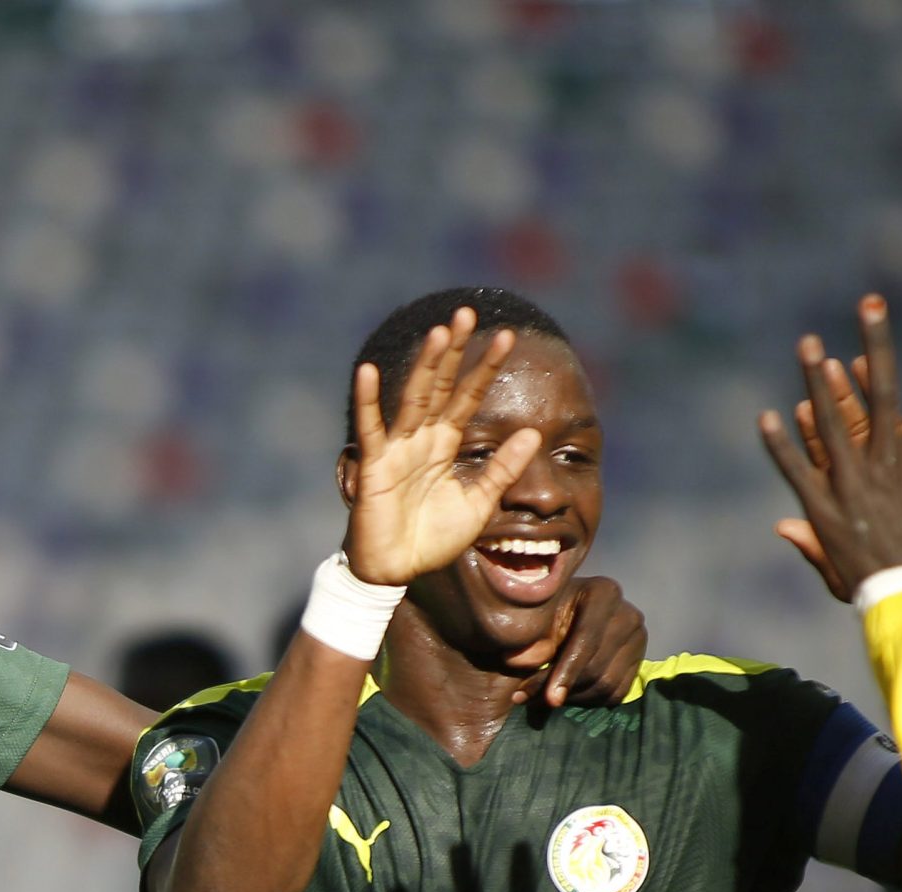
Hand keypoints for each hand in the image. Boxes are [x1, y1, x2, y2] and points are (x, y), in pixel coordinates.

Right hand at [342, 307, 542, 588]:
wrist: (398, 571)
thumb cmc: (433, 539)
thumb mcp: (479, 504)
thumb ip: (503, 468)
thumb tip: (535, 434)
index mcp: (445, 445)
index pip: (468, 396)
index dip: (485, 367)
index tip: (507, 336)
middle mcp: (421, 439)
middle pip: (440, 385)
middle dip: (454, 350)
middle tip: (467, 311)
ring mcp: (396, 449)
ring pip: (413, 398)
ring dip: (425, 365)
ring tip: (439, 332)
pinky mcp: (374, 467)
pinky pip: (372, 430)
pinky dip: (367, 401)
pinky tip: (366, 371)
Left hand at [510, 575, 646, 706]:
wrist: (563, 614)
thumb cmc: (544, 613)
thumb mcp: (533, 622)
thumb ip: (528, 644)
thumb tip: (519, 671)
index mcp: (603, 592)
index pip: (587, 639)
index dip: (566, 672)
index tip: (549, 698)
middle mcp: (628, 615)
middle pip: (597, 667)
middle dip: (564, 688)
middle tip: (531, 699)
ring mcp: (637, 639)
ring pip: (607, 685)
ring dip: (574, 697)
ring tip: (545, 696)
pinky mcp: (638, 661)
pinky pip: (616, 694)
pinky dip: (589, 700)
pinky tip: (567, 692)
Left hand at [758, 295, 901, 599]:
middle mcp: (888, 463)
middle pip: (880, 393)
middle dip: (875, 345)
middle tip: (868, 305)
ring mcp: (853, 484)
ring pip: (832, 423)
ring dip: (818, 382)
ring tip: (808, 345)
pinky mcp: (824, 510)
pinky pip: (798, 470)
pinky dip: (782, 445)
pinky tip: (767, 416)